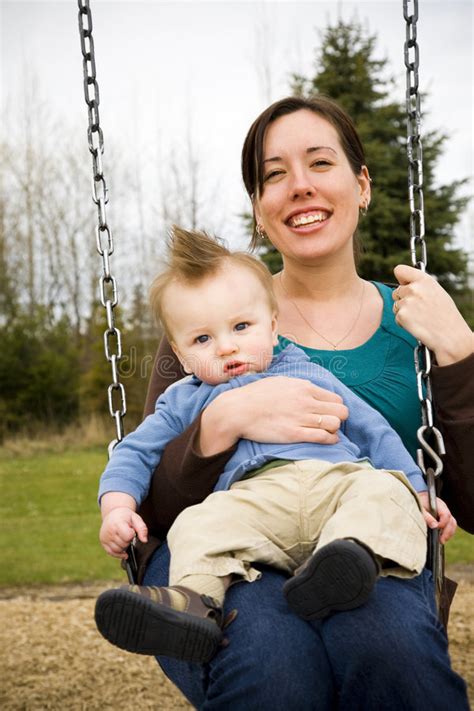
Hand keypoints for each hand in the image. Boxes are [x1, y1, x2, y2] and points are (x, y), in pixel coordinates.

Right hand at [99, 507, 147, 558]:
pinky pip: (111, 552)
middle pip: (123, 544)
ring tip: (124, 538)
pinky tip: (124, 552)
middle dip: (128, 541)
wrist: (113, 513)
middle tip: (127, 533)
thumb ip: (142, 529)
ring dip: (124, 547)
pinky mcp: (103, 542)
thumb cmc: (126, 516)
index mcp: (117, 523)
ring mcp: (105, 537)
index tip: (131, 529)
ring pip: (117, 550)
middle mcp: (109, 531)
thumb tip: (144, 540)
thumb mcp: (136, 518)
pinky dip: (118, 554)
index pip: (128, 536)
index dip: (132, 534)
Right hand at [199, 375, 348, 455]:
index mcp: (304, 388)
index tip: (329, 413)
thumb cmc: (256, 395)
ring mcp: (301, 418)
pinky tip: (326, 439)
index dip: (336, 407)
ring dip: (334, 429)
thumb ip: (299, 385)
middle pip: (341, 411)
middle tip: (330, 423)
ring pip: (335, 424)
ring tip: (327, 431)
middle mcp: (306, 402)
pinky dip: (330, 439)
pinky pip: (323, 437)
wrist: (238, 410)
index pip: (336, 399)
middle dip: (339, 418)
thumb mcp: (281, 381)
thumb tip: (311, 388)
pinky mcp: (295, 434)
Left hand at [393, 265, 472, 365]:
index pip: (400, 270)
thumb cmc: (446, 315)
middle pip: (396, 291)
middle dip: (403, 299)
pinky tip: (417, 325)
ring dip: (404, 312)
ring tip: (420, 318)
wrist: (450, 335)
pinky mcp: (401, 316)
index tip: (404, 284)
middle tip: (418, 309)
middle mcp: (414, 289)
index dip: (401, 279)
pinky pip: (397, 317)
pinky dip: (403, 323)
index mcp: (424, 280)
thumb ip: (420, 285)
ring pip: (396, 305)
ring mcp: (406, 302)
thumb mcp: (437, 292)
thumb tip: (405, 283)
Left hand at [417, 491, 456, 543]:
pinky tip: (442, 538)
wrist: (417, 497)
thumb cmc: (418, 502)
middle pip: (451, 521)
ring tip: (442, 541)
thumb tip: (435, 526)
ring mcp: (445, 513)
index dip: (443, 523)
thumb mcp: (420, 508)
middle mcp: (444, 509)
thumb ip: (427, 517)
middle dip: (448, 532)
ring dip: (449, 533)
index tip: (436, 528)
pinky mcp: (443, 518)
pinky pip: (449, 526)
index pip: (446, 515)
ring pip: (452, 524)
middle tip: (441, 540)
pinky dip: (447, 532)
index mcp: (439, 504)